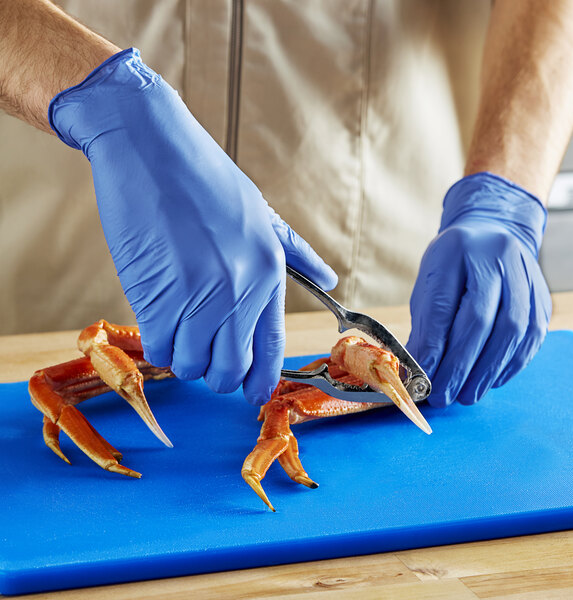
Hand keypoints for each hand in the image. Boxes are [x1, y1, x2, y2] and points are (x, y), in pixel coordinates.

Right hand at [49, 48, 336, 404]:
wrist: (149, 144)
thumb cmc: (203, 178)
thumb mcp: (260, 213)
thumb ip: (296, 253)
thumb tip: (330, 280)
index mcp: (269, 271)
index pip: (271, 348)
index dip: (260, 381)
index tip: (252, 395)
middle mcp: (240, 290)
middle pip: (229, 371)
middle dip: (216, 373)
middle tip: (203, 352)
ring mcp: (199, 296)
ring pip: (190, 364)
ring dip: (183, 354)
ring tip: (177, 324)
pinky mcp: (157, 296)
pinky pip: (158, 348)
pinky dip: (157, 342)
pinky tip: (158, 317)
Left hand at [406, 172, 550, 406]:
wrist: (493, 232)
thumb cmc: (453, 265)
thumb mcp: (430, 282)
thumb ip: (425, 322)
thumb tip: (417, 369)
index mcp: (456, 249)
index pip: (444, 305)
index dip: (433, 346)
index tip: (421, 377)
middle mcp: (497, 257)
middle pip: (482, 320)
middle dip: (460, 365)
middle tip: (443, 395)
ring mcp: (525, 275)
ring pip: (513, 329)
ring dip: (488, 370)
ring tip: (466, 395)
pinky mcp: (542, 296)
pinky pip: (533, 335)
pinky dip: (511, 364)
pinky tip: (492, 379)